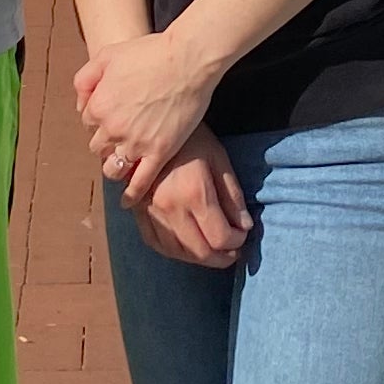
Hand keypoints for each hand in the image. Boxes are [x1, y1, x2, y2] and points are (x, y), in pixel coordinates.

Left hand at [73, 29, 217, 203]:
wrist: (187, 60)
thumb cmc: (150, 53)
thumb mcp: (107, 55)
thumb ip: (86, 78)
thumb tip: (81, 103)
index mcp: (97, 106)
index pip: (88, 122)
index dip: (100, 118)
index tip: (113, 115)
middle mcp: (112, 128)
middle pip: (98, 146)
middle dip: (106, 142)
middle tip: (121, 135)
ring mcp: (136, 143)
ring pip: (113, 168)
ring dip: (114, 166)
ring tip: (123, 162)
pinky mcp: (159, 153)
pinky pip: (140, 182)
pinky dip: (132, 193)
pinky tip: (128, 200)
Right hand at [132, 128, 249, 268]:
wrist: (149, 125)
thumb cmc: (191, 138)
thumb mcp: (219, 159)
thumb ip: (232, 196)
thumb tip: (244, 226)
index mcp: (195, 193)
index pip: (220, 237)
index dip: (237, 242)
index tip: (243, 235)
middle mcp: (171, 208)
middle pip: (200, 252)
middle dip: (221, 257)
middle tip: (233, 251)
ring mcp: (151, 212)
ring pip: (178, 253)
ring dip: (200, 258)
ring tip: (214, 251)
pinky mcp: (138, 212)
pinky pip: (156, 244)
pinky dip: (175, 252)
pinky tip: (187, 248)